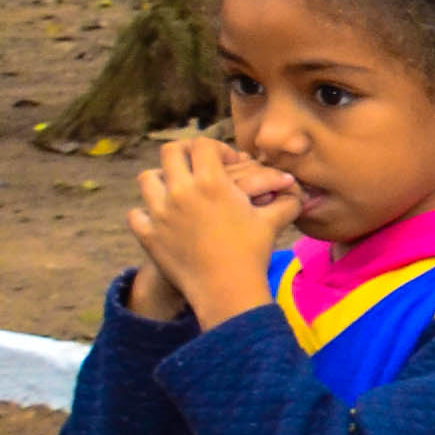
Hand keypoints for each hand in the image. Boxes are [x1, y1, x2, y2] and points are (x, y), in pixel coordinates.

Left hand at [128, 136, 288, 327]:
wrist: (226, 289)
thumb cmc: (252, 254)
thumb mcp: (271, 223)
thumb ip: (285, 202)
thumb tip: (298, 192)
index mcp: (211, 182)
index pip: (204, 145)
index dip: (217, 148)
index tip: (228, 161)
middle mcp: (180, 191)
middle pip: (170, 152)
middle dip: (185, 153)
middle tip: (197, 165)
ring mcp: (159, 212)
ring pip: (147, 179)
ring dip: (161, 180)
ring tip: (175, 191)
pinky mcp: (148, 234)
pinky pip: (137, 214)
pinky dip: (146, 213)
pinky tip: (160, 219)